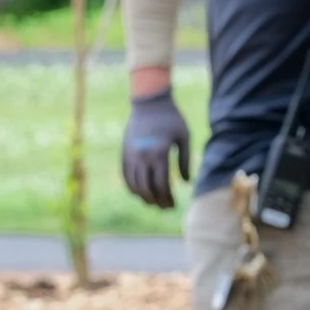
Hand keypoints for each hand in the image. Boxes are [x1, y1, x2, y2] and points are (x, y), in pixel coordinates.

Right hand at [121, 87, 192, 208]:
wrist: (149, 102)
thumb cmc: (171, 118)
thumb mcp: (184, 136)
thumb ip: (185, 160)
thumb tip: (185, 182)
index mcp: (158, 153)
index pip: (161, 185)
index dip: (167, 198)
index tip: (173, 204)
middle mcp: (142, 157)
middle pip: (146, 189)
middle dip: (156, 201)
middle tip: (164, 207)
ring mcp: (130, 156)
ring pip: (134, 186)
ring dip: (143, 197)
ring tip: (153, 201)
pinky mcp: (124, 153)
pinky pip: (126, 177)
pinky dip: (132, 187)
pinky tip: (141, 191)